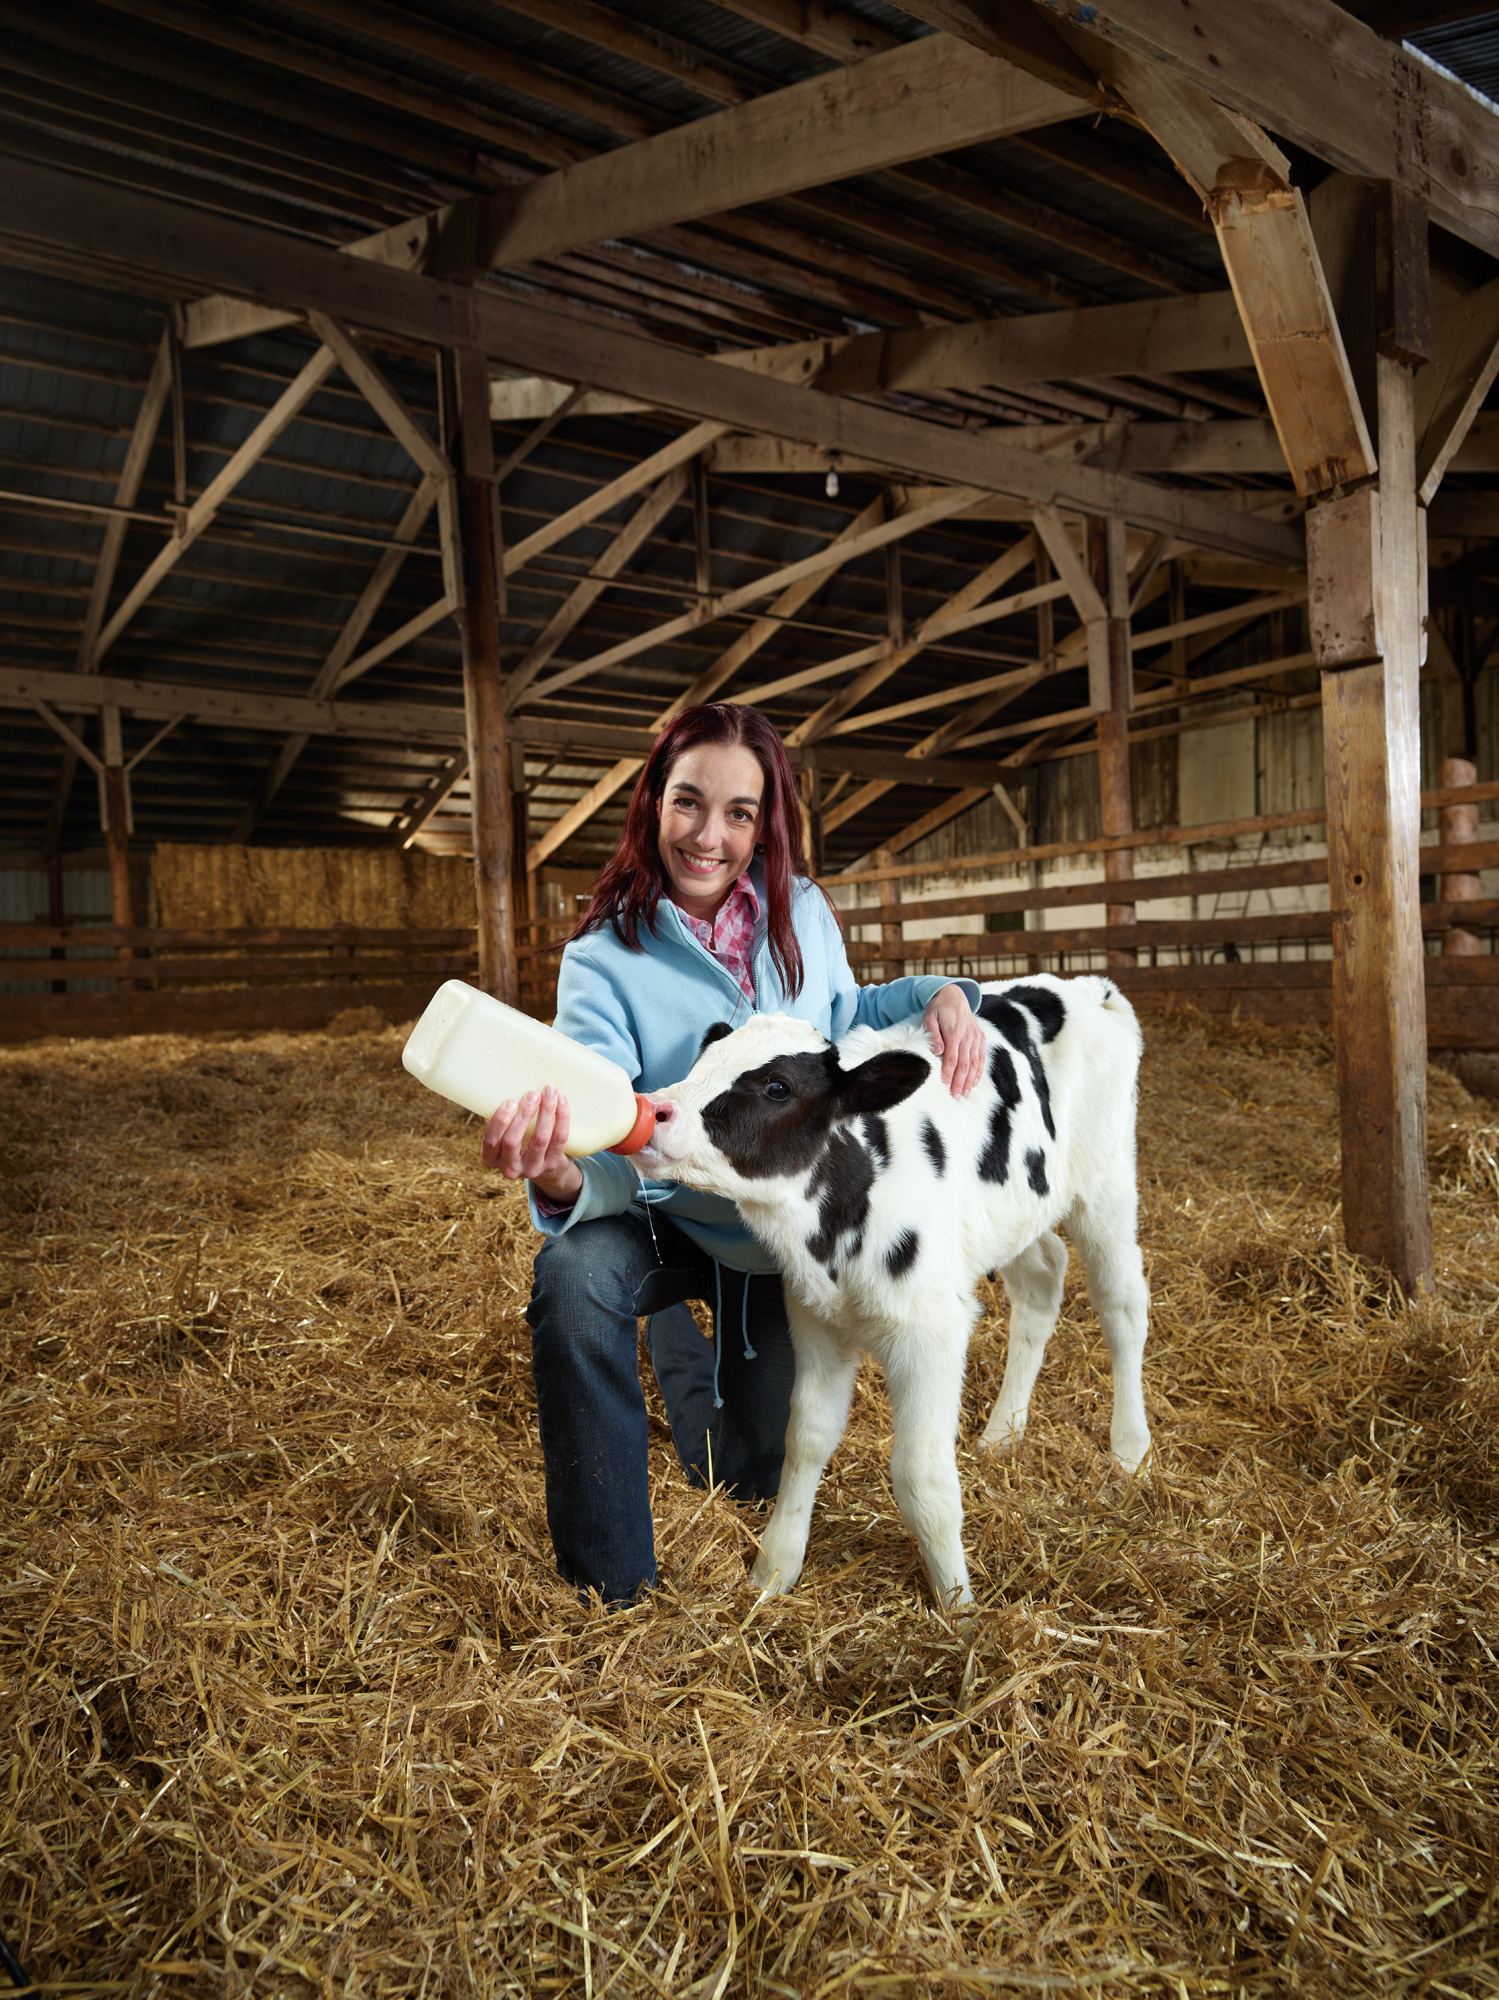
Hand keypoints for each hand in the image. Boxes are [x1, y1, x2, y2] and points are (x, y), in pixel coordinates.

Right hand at [481, 1086, 583, 1204]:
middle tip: (533, 1094)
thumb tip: (501, 1088)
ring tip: (549, 1092)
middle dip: (524, 1114)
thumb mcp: (504, 1135)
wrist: (545, 1168)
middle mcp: (510, 1168)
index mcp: (492, 1158)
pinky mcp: (552, 1164)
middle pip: (513, 1140)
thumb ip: (501, 1118)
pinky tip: (561, 1101)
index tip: (510, 1101)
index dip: (500, 1121)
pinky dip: (562, 1118)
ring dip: (546, 1112)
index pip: (491, 1140)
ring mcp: (532, 1168)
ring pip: (540, 1139)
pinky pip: (560, 1140)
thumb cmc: (519, 1142)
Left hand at [923, 985, 985, 1096]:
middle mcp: (968, 1035)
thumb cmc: (938, 1008)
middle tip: (956, 1097)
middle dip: (960, 1082)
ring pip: (975, 1062)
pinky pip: (981, 1057)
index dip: (950, 1075)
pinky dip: (979, 1070)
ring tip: (965, 1094)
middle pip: (964, 1064)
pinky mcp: (980, 1037)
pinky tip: (974, 1082)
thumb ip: (933, 1035)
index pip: (952, 1059)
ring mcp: (976, 1037)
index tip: (946, 1088)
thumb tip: (937, 1052)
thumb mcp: (929, 1017)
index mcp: (954, 1032)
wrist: (953, 995)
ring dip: (970, 1080)